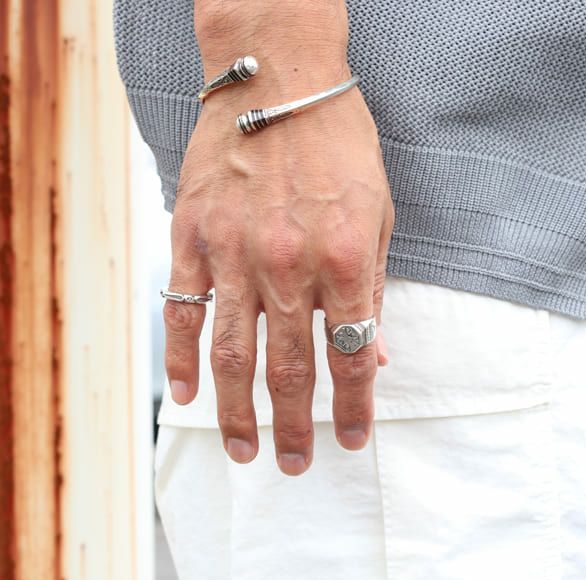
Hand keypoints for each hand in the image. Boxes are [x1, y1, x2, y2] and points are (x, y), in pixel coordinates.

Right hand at [163, 0, 394, 475]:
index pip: (353, 355)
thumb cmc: (338, 146)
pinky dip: (181, 358)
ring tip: (243, 449)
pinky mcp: (193, 237)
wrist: (278, 80)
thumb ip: (370, 287)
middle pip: (291, 369)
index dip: (356, 406)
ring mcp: (234, 253)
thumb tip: (374, 351)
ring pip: (231, 354)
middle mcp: (288, 265)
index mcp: (344, 259)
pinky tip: (184, 394)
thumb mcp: (377, 214)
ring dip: (237, 410)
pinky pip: (183, 310)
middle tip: (292, 464)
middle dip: (295, 426)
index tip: (352, 439)